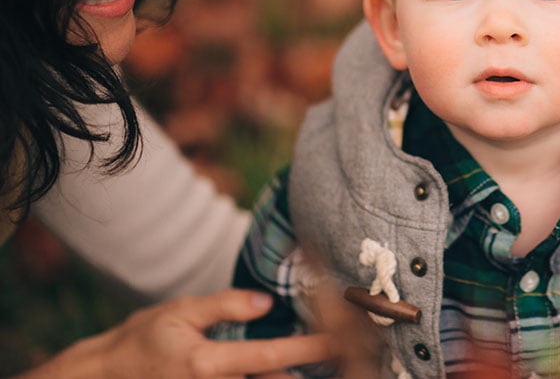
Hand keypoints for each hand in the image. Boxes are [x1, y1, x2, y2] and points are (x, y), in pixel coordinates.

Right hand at [15, 290, 332, 378]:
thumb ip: (225, 307)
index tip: (338, 340)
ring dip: (289, 378)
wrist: (103, 378)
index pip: (271, 356)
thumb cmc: (140, 342)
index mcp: (207, 364)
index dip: (308, 348)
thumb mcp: (179, 312)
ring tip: (324, 364)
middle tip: (344, 354)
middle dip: (308, 372)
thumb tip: (266, 301)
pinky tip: (287, 371)